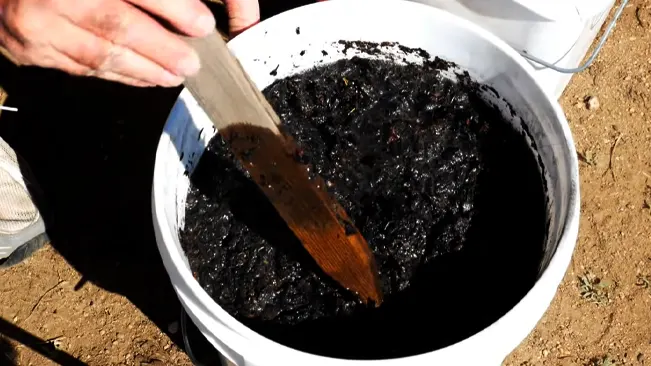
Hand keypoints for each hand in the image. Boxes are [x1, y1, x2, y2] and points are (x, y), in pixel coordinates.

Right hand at [0, 0, 217, 86]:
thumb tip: (183, 9)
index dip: (172, 7)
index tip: (202, 24)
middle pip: (118, 25)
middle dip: (163, 49)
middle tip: (192, 63)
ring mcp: (37, 26)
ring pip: (101, 54)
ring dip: (146, 70)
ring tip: (175, 76)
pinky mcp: (31, 50)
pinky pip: (83, 68)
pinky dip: (119, 75)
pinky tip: (143, 77)